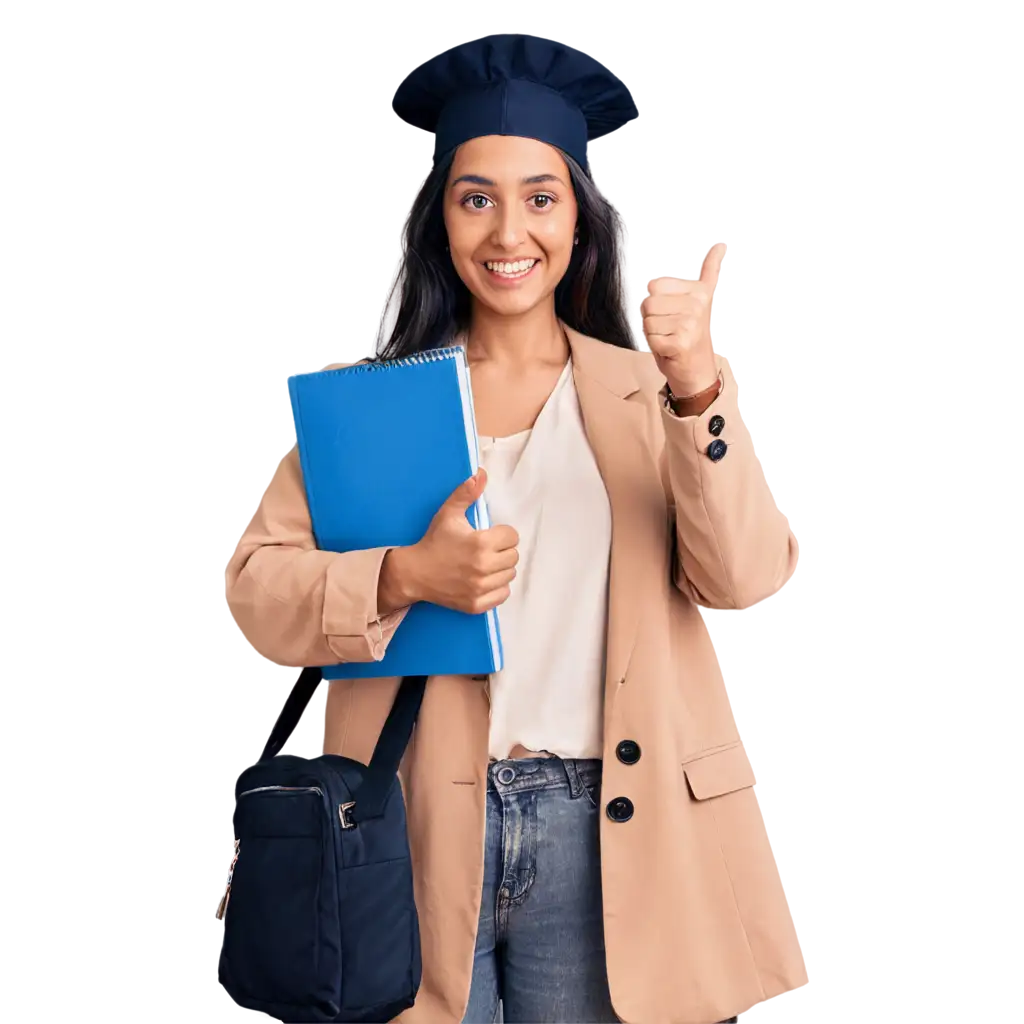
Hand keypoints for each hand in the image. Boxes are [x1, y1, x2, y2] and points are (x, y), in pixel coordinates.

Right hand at [379, 468, 518, 615]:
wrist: (414, 573)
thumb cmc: (433, 542)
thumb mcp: (448, 514)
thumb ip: (466, 493)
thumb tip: (481, 474)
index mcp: (481, 543)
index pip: (513, 536)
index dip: (501, 534)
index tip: (488, 536)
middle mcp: (483, 567)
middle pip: (514, 556)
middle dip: (502, 550)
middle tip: (484, 550)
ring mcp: (480, 588)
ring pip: (510, 575)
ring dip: (500, 569)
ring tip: (482, 564)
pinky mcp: (477, 604)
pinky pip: (502, 594)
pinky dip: (496, 588)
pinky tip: (482, 579)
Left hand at [639, 240, 727, 396]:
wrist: (697, 372)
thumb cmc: (690, 335)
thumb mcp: (697, 300)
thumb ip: (708, 271)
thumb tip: (721, 245)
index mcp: (699, 292)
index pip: (653, 285)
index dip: (652, 302)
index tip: (669, 313)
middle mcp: (697, 306)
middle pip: (647, 303)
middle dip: (650, 319)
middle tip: (667, 330)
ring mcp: (690, 325)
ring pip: (646, 322)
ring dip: (652, 334)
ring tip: (669, 339)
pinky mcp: (680, 343)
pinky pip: (650, 338)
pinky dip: (654, 347)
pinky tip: (669, 351)